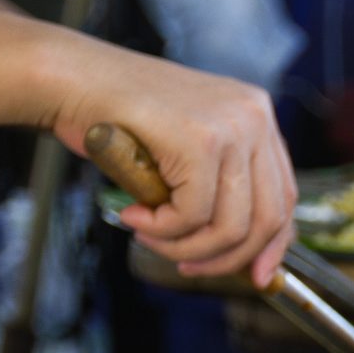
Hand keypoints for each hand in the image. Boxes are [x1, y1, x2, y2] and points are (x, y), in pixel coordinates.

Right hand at [46, 40, 295, 288]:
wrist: (69, 77)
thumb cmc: (118, 117)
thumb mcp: (185, 150)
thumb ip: (220, 185)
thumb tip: (247, 249)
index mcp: (258, 116)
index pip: (284, 197)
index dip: (273, 245)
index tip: (254, 275)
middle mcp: (255, 117)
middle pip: (267, 219)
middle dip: (226, 257)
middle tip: (186, 265)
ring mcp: (232, 126)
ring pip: (230, 225)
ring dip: (185, 246)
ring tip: (148, 237)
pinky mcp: (201, 140)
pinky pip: (193, 215)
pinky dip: (162, 229)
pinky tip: (134, 216)